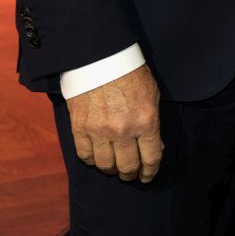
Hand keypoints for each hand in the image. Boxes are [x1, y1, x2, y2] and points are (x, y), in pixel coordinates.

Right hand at [66, 64, 162, 182]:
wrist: (101, 59)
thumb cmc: (131, 74)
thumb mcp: (152, 96)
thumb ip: (153, 122)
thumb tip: (155, 146)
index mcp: (146, 121)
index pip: (151, 157)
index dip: (150, 171)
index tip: (147, 176)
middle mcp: (123, 131)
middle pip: (127, 166)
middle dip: (130, 174)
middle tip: (130, 174)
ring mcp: (99, 131)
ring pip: (105, 164)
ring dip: (111, 169)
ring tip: (113, 168)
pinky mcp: (79, 128)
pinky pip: (84, 155)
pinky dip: (91, 161)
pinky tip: (96, 158)